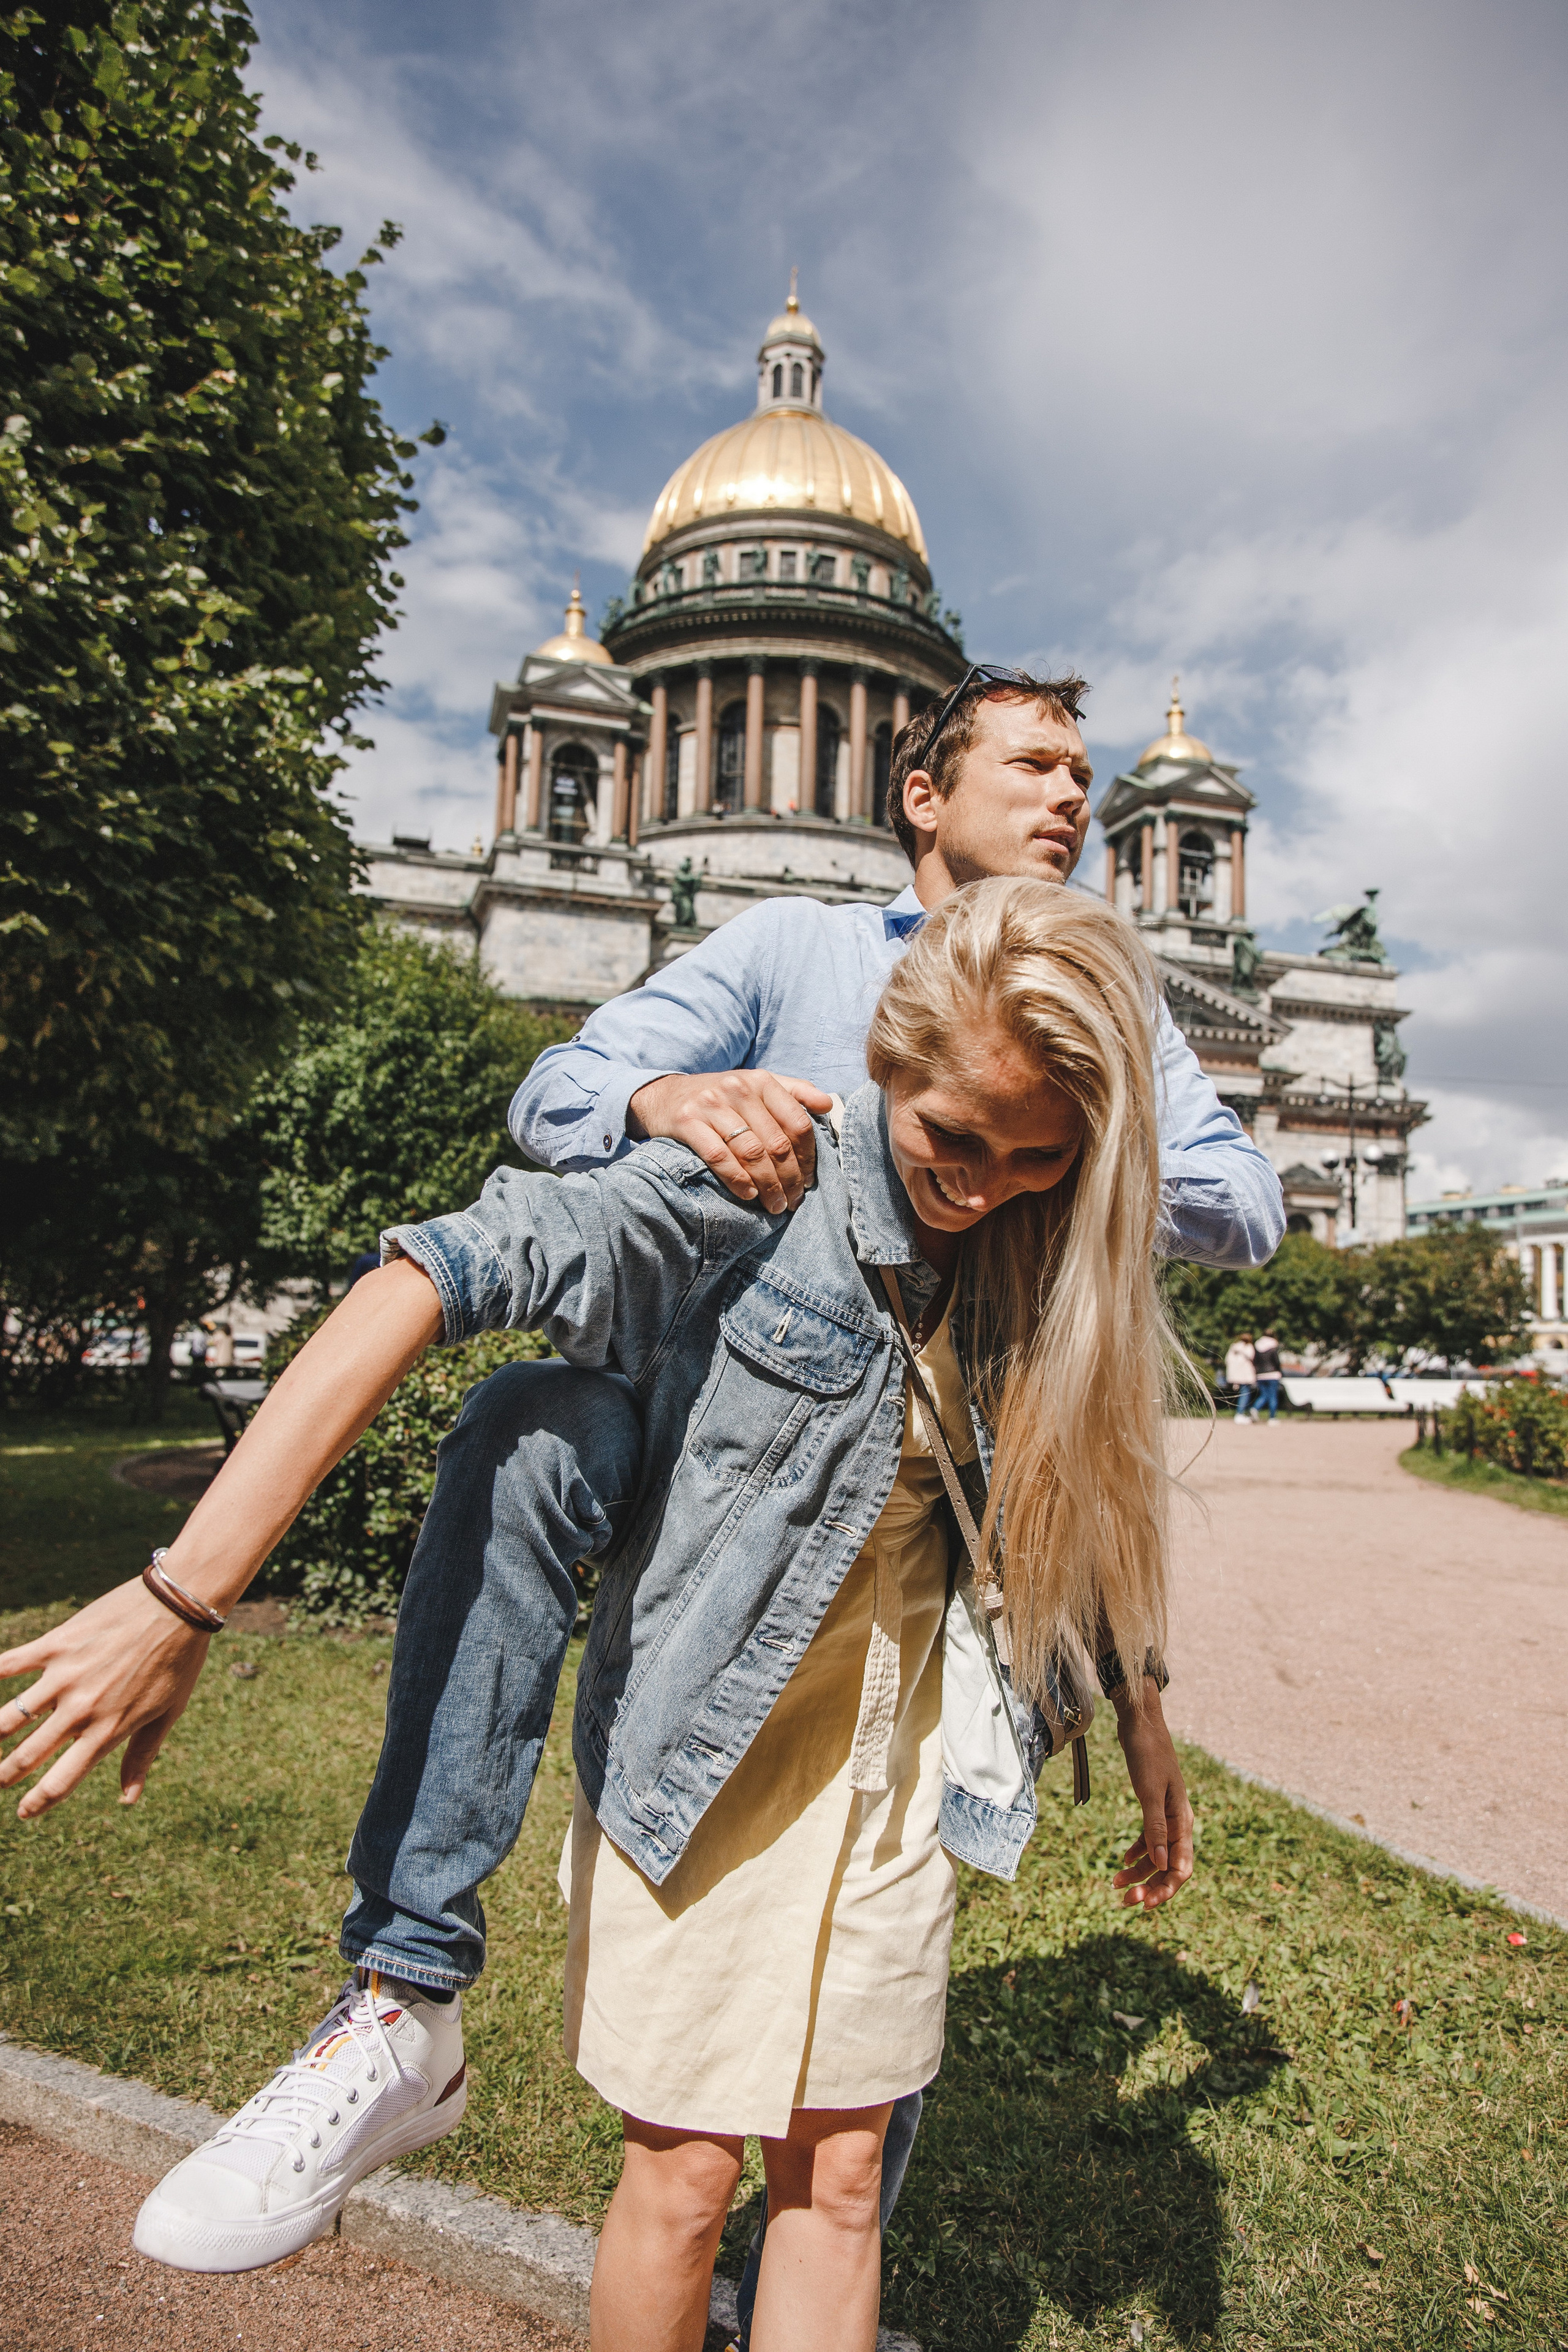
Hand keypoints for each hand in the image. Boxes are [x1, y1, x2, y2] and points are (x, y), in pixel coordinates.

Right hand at [0, 1578, 210, 1817]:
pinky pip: (9, 1665)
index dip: (37, 1803)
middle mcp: (81, 1709)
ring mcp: (65, 1676)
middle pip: (27, 1755)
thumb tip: (128, 1800)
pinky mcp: (56, 1645)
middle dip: (5, 1774)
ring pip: (8, 1718)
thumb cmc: (178, 1661)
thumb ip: (141, 1756)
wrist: (178, 1604)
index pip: (61, 1781)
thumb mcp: (167, 1714)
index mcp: (107, 1731)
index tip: (24, 1814)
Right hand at [627, 1069, 832, 1212]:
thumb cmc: (720, 1097)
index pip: (797, 1123)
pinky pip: (718, 1156)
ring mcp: (711, 1105)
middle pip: (776, 1142)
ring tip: (775, 1205)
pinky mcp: (687, 1121)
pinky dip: (737, 1180)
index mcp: (761, 1081)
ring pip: (751, 1152)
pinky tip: (748, 1195)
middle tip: (793, 1201)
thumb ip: (794, 1092)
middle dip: (790, 1178)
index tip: (809, 1180)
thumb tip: (828, 1105)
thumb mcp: (756, 1085)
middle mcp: (738, 1088)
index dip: (808, 1156)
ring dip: (767, 1185)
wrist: (664, 1096)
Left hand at [1111, 1683, 1194, 1910]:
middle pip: (1169, 1867)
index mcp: (1183, 1821)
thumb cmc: (1148, 1754)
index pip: (1181, 1867)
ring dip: (1139, 1872)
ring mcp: (1166, 1815)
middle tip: (1125, 1901)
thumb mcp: (1149, 1792)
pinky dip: (1138, 1852)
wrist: (1140, 1724)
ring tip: (1116, 1885)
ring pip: (1157, 1855)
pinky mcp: (1153, 1807)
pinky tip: (1123, 1860)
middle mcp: (1178, 1822)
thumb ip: (1156, 1828)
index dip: (1166, 1889)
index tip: (1145, 1904)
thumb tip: (1163, 1866)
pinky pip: (1149, 1839)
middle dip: (1150, 1886)